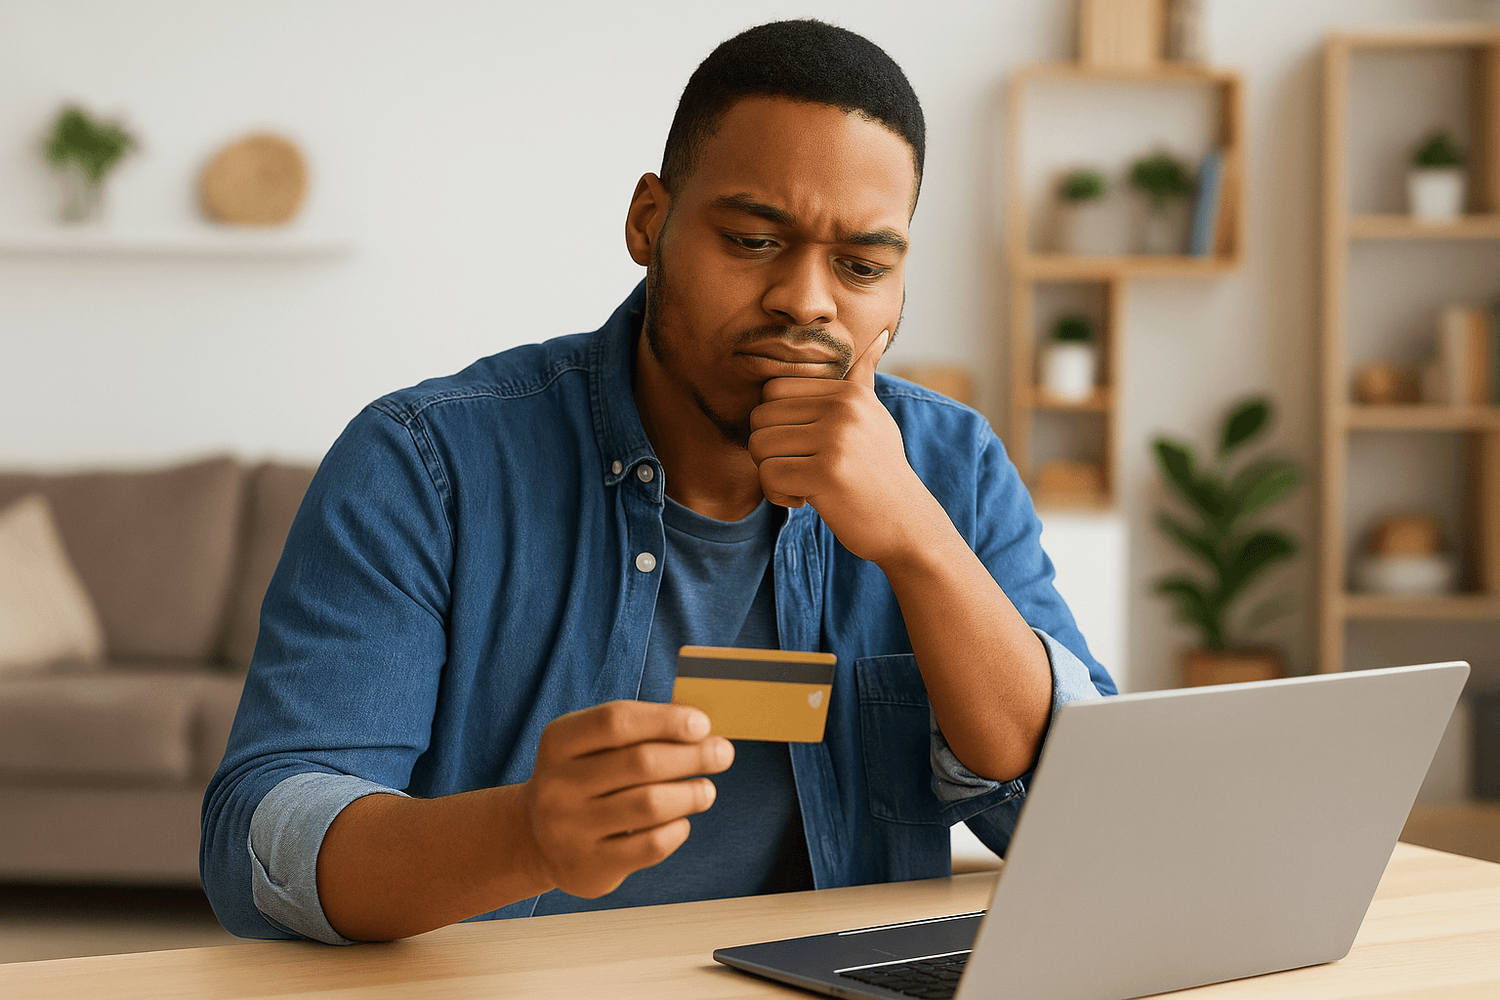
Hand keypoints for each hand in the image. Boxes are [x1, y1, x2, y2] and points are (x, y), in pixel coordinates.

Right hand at [521, 701, 732, 898]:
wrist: (538, 839)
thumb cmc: (583, 780)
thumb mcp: (593, 747)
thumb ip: (638, 730)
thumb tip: (698, 726)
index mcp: (558, 742)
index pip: (617, 721)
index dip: (665, 720)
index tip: (703, 724)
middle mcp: (557, 785)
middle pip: (641, 762)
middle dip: (692, 756)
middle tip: (723, 753)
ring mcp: (570, 829)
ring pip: (650, 805)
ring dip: (691, 794)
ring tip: (707, 790)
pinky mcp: (590, 866)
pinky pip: (651, 846)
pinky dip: (677, 830)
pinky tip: (681, 821)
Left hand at [749, 330, 936, 564]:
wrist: (908, 525)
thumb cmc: (882, 472)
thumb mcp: (875, 418)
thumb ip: (864, 378)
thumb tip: (879, 335)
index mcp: (848, 392)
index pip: (773, 390)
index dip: (777, 424)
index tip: (804, 447)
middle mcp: (843, 409)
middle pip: (760, 417)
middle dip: (769, 450)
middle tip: (799, 470)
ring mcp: (836, 439)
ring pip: (759, 446)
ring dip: (772, 474)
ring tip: (804, 485)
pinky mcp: (827, 474)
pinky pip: (768, 476)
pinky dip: (778, 495)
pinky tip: (806, 501)